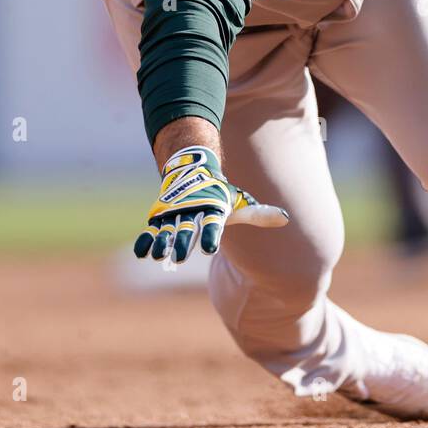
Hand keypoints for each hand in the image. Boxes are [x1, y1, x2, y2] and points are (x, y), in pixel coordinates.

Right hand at [133, 146, 288, 263]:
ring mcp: (174, 213)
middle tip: (179, 258)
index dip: (210, 236)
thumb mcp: (238, 202)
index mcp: (211, 208)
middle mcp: (192, 211)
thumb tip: (286, 218)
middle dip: (183, 242)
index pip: (212, 224)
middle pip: (187, 229)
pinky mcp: (160, 216)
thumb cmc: (220, 193)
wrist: (193, 169)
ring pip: (167, 230)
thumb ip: (258, 214)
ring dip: (163, 243)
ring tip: (158, 256)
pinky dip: (146, 239)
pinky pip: (152, 230)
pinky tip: (142, 253)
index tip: (210, 249)